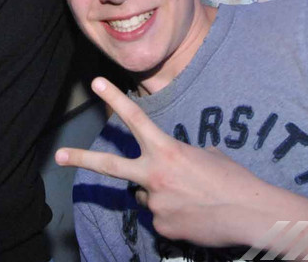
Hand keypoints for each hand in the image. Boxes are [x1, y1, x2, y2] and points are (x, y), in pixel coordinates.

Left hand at [55, 77, 273, 246]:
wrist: (249, 214)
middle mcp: (155, 175)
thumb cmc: (234, 180)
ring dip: (162, 195)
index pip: (135, 119)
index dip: (114, 99)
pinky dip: (174, 215)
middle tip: (58, 155)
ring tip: (193, 198)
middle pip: (110, 166)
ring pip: (147, 196)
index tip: (95, 82)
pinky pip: (161, 218)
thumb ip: (184, 157)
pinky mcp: (161, 226)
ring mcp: (155, 203)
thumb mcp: (209, 156)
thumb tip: (175, 168)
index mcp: (168, 150)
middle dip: (82, 159)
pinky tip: (195, 215)